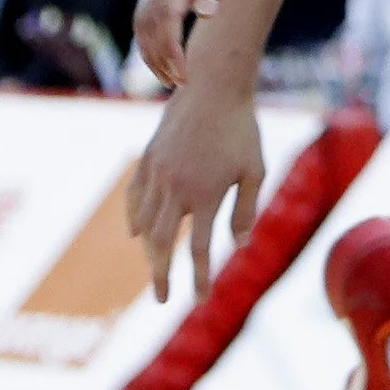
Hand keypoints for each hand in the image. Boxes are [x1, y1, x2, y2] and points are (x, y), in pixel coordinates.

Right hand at [126, 66, 265, 302]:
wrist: (211, 88)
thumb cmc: (242, 130)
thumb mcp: (254, 171)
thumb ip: (245, 210)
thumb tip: (239, 246)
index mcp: (205, 195)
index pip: (200, 249)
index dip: (199, 278)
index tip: (199, 301)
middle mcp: (175, 189)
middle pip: (162, 244)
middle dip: (162, 275)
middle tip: (163, 299)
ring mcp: (157, 175)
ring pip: (145, 224)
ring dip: (150, 252)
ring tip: (157, 270)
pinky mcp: (147, 161)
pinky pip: (135, 198)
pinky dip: (135, 220)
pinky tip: (138, 235)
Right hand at [133, 0, 290, 87]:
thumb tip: (201, 14)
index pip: (165, 15)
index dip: (170, 48)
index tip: (182, 74)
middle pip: (148, 22)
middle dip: (160, 56)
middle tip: (182, 84)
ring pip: (144, 22)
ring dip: (153, 53)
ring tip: (174, 80)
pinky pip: (151, 18)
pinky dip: (154, 41)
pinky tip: (167, 62)